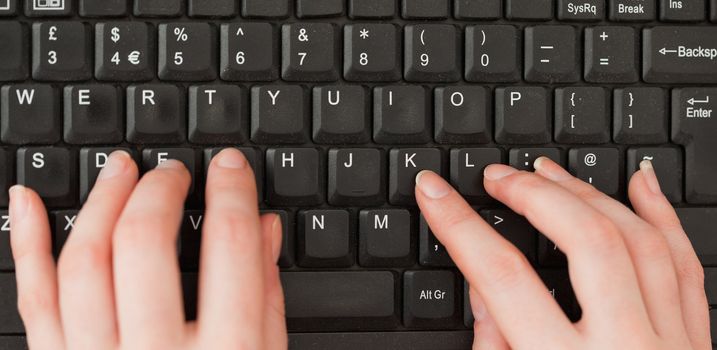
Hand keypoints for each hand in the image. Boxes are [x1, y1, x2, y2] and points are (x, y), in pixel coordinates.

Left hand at [9, 149, 286, 349]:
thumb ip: (264, 298)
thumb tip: (263, 230)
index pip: (230, 250)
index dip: (232, 194)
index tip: (229, 167)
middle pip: (144, 247)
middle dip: (159, 190)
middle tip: (172, 171)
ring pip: (83, 263)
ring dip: (100, 202)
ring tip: (120, 170)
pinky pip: (33, 301)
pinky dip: (26, 245)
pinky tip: (29, 201)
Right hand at [416, 157, 708, 349]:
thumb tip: (483, 289)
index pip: (501, 280)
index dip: (459, 226)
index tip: (433, 192)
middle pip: (585, 243)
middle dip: (534, 195)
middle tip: (498, 176)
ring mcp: (672, 346)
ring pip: (640, 241)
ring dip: (590, 194)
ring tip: (550, 170)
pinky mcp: (698, 345)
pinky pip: (686, 265)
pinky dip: (662, 216)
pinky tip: (640, 183)